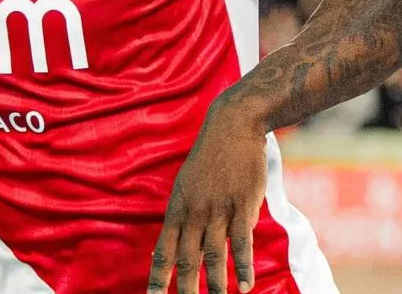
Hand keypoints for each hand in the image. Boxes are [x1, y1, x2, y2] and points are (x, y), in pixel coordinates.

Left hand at [148, 102, 265, 293]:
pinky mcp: (242, 204)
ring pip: (214, 254)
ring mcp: (219, 208)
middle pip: (186, 258)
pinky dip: (243, 266)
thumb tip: (175, 244)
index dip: (157, 276)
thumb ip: (183, 214)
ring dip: (215, 285)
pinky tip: (244, 286)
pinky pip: (242, 242)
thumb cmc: (210, 156)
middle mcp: (194, 211)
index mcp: (178, 207)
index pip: (163, 249)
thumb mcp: (187, 183)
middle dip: (184, 289)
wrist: (233, 125)